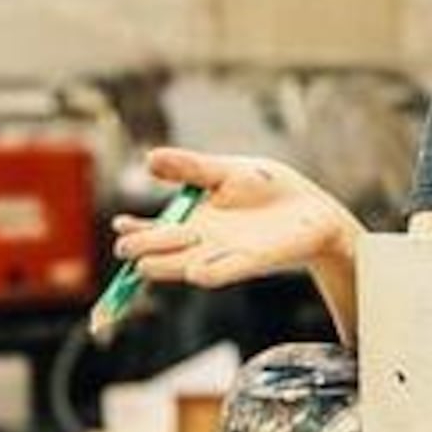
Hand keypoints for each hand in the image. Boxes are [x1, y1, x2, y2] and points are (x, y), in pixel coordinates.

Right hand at [108, 146, 356, 290]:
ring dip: (165, 266)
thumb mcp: (224, 171)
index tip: (120, 224)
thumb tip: (149, 158)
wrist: (310, 207)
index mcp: (191, 220)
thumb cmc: (267, 187)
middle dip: (141, 250)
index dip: (134, 231)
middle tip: (127, 246)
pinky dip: (209, 272)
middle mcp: (201, 244)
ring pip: (183, 267)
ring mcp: (224, 256)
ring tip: (144, 264)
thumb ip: (189, 167)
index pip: (153, 231)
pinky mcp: (251, 262)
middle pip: (160, 252)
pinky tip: (193, 271)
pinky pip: (224, 273)